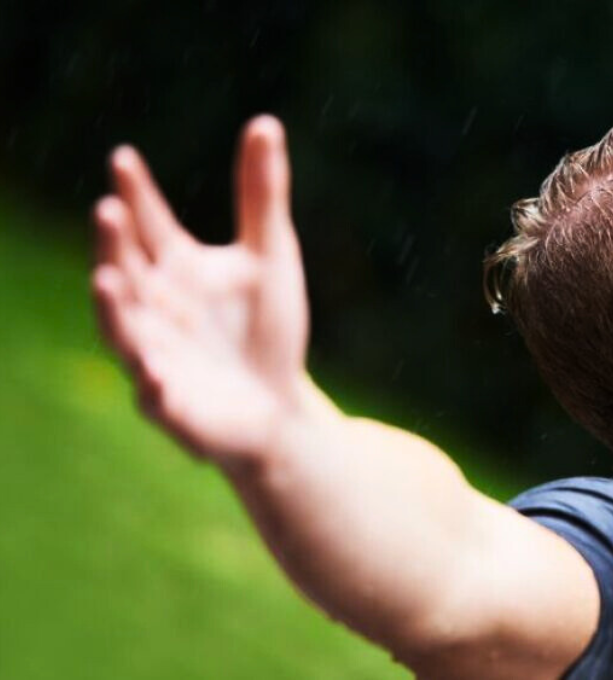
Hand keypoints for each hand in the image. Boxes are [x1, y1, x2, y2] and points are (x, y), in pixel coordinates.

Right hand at [91, 116, 313, 465]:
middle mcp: (154, 307)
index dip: (136, 193)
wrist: (278, 405)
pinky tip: (154, 373)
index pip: (148, 223)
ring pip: (123, 330)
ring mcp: (155, 356)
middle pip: (126, 269)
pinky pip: (154, 394)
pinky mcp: (171, 405)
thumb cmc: (266, 327)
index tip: (123, 158)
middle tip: (108, 209)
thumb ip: (261, 194)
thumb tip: (265, 121)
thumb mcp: (271, 256)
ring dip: (113, 307)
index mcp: (175, 268)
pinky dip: (152, 383)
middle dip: (113, 244)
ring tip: (105, 278)